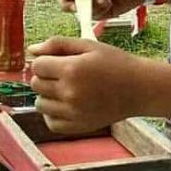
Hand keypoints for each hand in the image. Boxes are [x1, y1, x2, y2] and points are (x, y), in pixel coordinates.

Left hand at [28, 36, 145, 132]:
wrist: (139, 88)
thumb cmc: (115, 63)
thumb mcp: (88, 45)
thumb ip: (57, 44)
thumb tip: (31, 50)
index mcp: (71, 70)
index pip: (37, 66)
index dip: (44, 61)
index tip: (56, 61)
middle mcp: (70, 93)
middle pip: (36, 84)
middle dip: (45, 77)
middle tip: (63, 74)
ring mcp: (74, 112)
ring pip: (40, 104)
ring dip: (47, 95)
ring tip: (65, 89)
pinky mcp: (79, 126)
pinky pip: (50, 122)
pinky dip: (53, 114)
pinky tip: (65, 104)